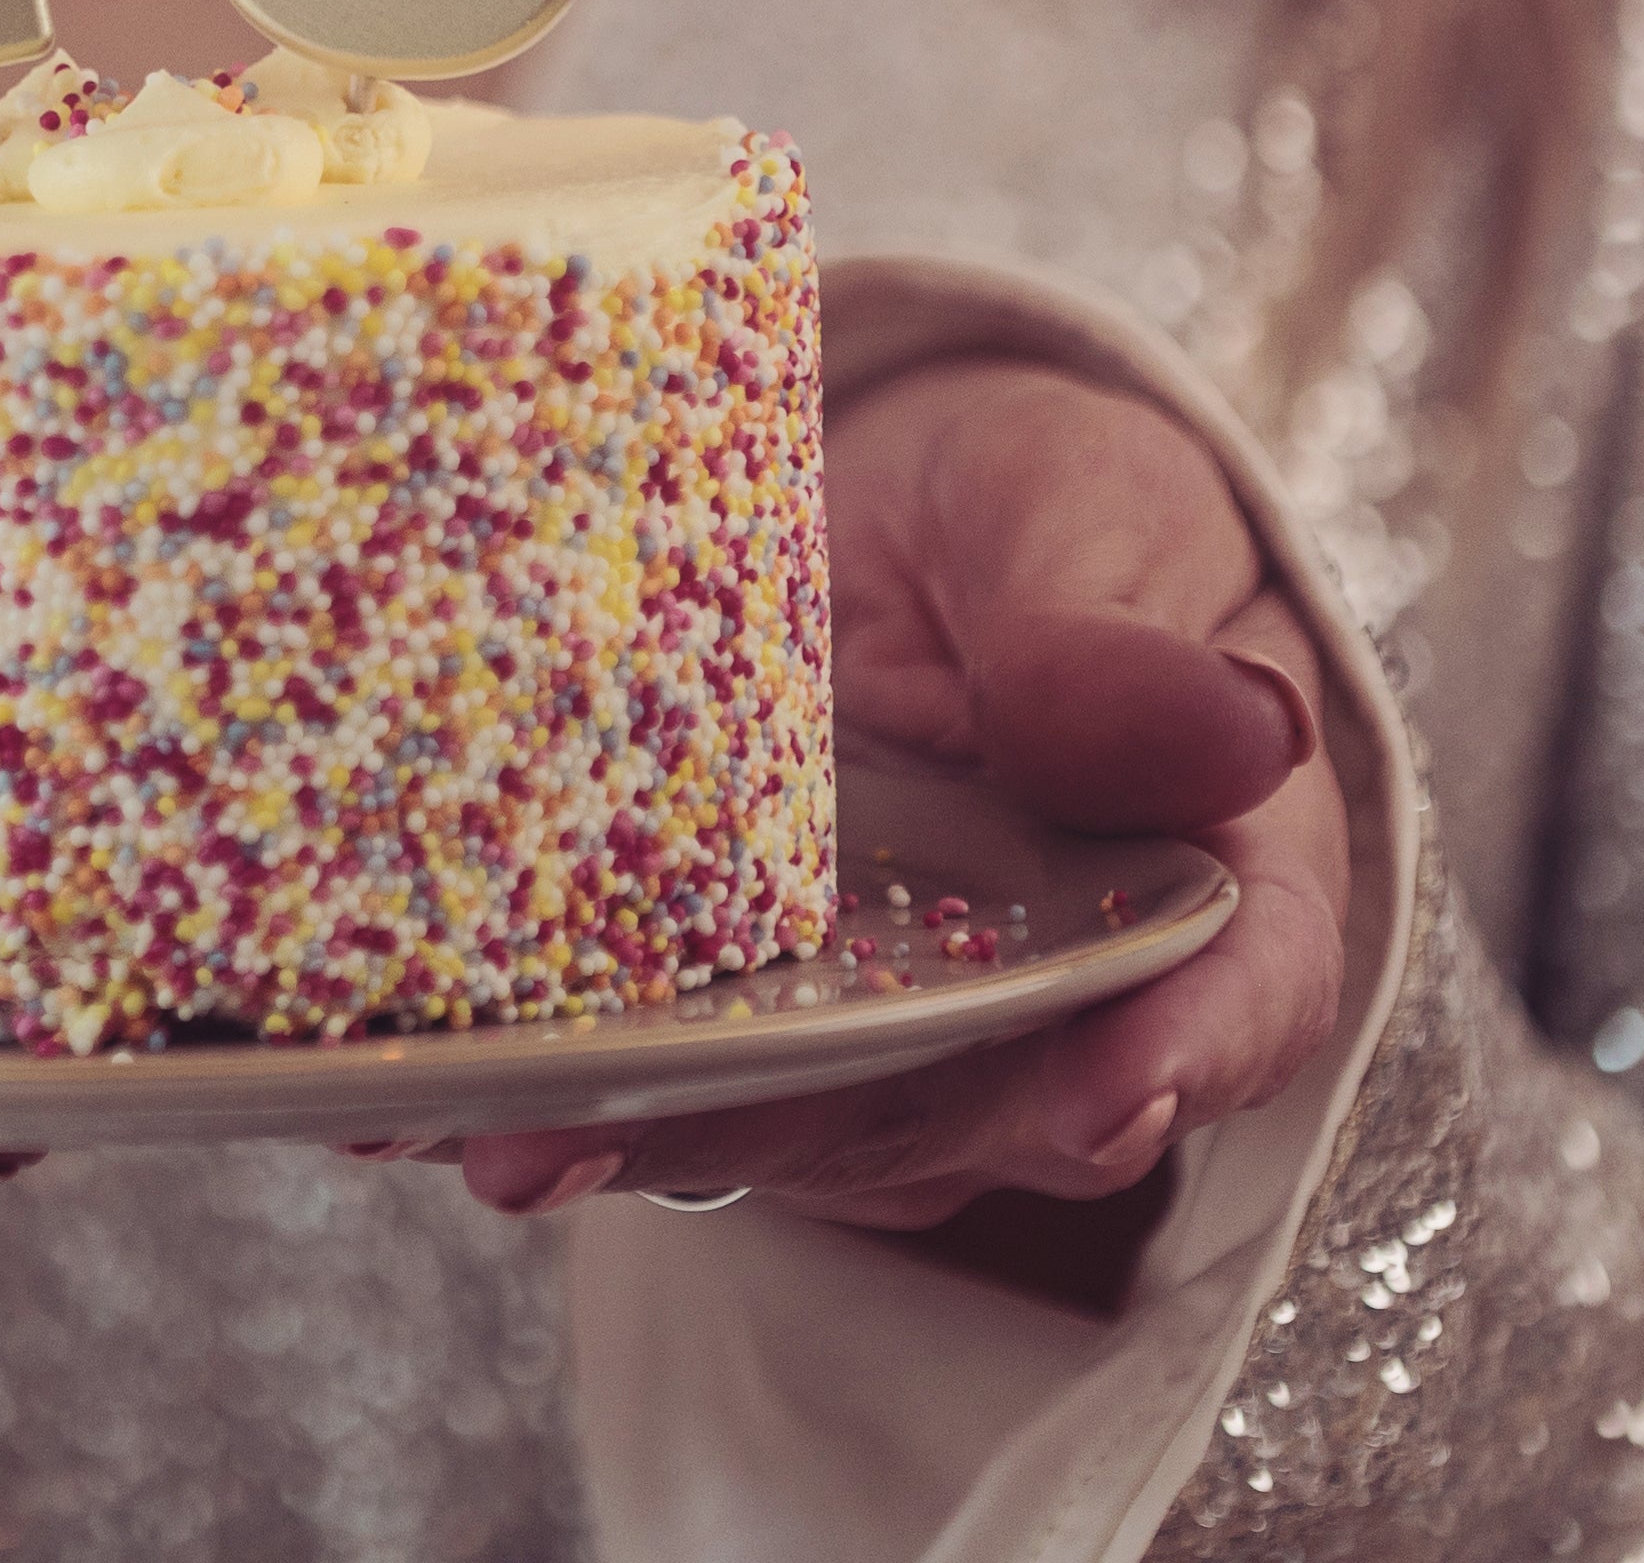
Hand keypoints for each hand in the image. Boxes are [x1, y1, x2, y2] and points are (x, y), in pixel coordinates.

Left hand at [445, 354, 1348, 1232]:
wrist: (891, 502)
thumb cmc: (1038, 514)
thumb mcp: (1092, 523)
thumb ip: (1118, 643)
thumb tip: (1247, 723)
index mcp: (1203, 885)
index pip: (1235, 991)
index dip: (1183, 1050)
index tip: (1111, 1087)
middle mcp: (1041, 998)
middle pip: (956, 1097)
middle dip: (803, 1132)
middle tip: (650, 1140)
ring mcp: (872, 1015)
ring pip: (777, 1109)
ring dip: (631, 1132)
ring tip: (489, 1133)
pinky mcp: (724, 991)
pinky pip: (641, 1053)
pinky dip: (524, 1072)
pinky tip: (395, 1082)